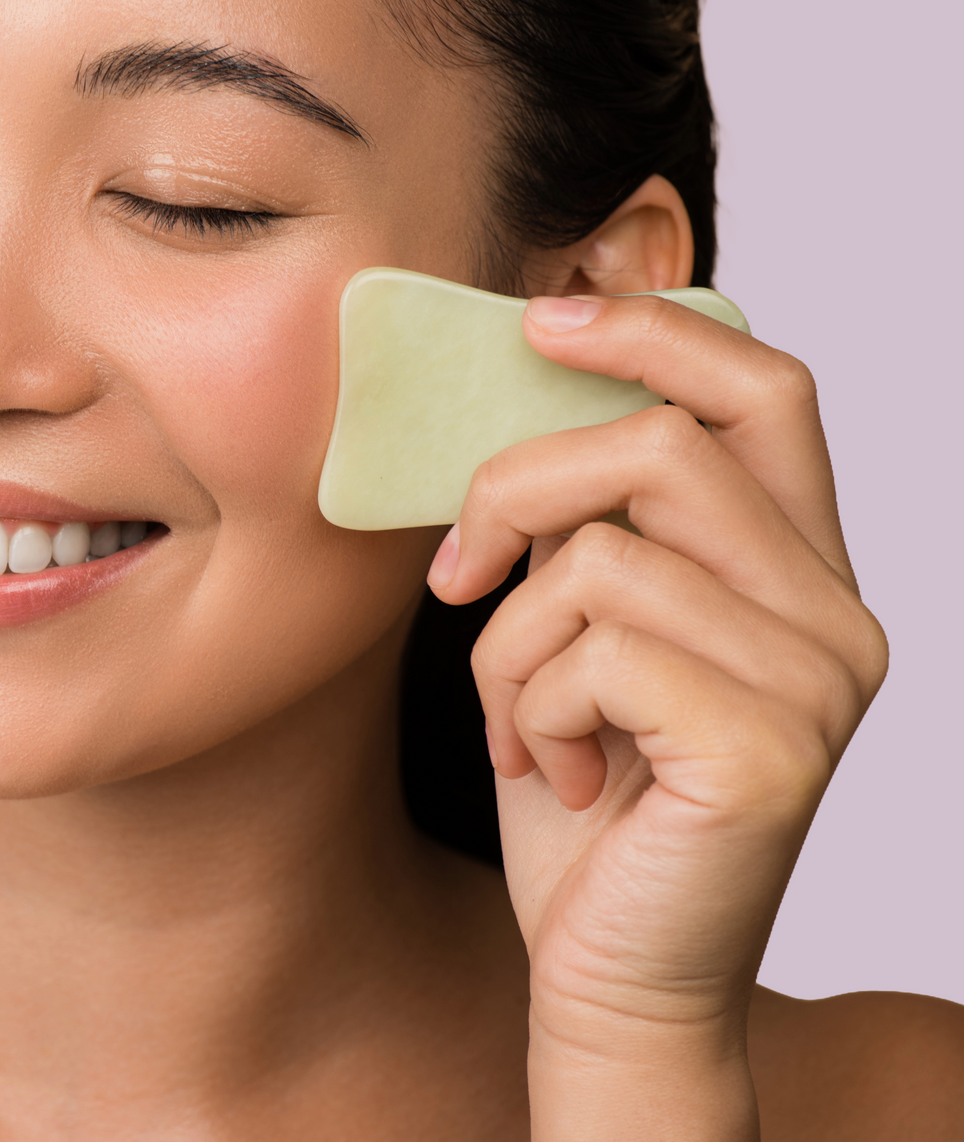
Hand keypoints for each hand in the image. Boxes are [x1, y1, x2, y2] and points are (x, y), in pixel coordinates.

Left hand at [426, 293, 887, 1139]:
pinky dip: (524, 708)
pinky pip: (592, 648)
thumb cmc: (583, 799)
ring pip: (602, 554)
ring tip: (522, 723)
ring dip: (509, 641)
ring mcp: (817, 681)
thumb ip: (584, 524)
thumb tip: (522, 390)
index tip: (539, 314)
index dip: (652, 327)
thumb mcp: (574, 632)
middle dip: (514, 489)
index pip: (763, 388)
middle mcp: (835, 614)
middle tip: (455, 574)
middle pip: (661, 446)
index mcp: (797, 569)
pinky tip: (552, 777)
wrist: (610, 976)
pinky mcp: (769, 746)